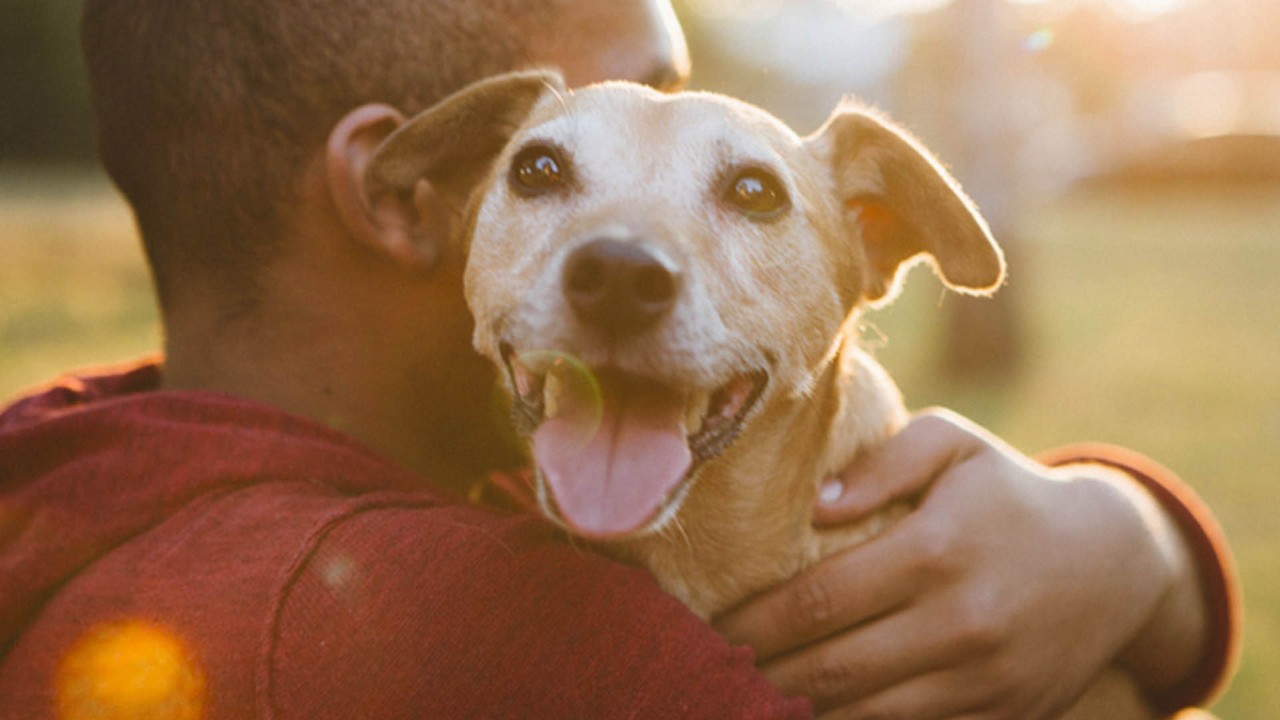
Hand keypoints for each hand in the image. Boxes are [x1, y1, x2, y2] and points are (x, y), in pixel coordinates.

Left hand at [715, 409, 1195, 718]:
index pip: (819, 600)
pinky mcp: (1004, 718)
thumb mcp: (955, 444)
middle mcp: (961, 622)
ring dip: (800, 712)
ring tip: (749, 699)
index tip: (713, 628)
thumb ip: (884, 461)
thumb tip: (817, 503)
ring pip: (867, 716)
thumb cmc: (1009, 492)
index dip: (756, 622)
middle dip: (761, 676)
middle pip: (833, 669)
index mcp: (937, 550)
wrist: (1115, 563)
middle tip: (711, 673)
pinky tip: (816, 715)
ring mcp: (985, 680)